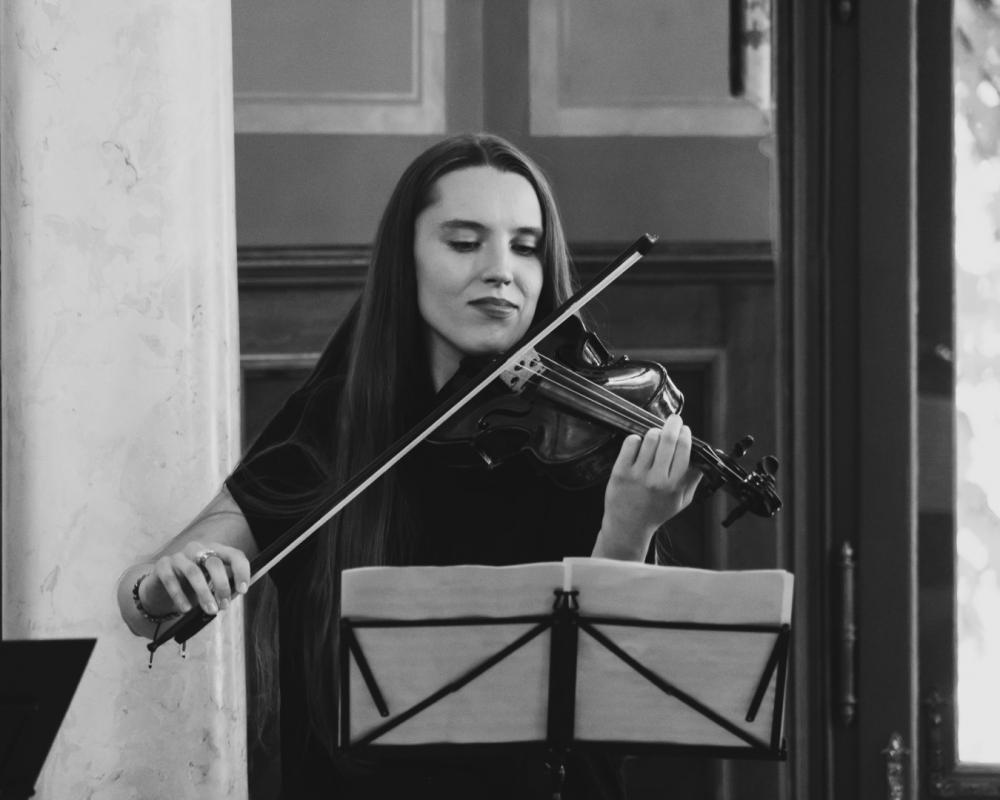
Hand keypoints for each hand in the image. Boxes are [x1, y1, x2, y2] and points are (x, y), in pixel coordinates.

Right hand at [142, 541, 251, 616]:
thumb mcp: (210, 586)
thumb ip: (223, 587)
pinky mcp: (162, 565)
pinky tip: (185, 609)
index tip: (243, 590)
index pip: (234, 555)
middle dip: (222, 586)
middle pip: (214, 563)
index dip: (241, 571)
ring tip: (210, 610)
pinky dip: (180, 596)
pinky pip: (171, 579)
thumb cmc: (192, 587)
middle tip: (224, 606)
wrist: (162, 589)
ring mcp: (179, 556)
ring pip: (193, 572)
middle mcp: (197, 549)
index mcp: (214, 550)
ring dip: (204, 593)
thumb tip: (236, 593)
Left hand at [596, 415, 702, 559]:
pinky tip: (638, 444)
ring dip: (654, 432)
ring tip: (655, 435)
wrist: (628, 526)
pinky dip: (636, 438)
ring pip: (650, 438)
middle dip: (673, 424)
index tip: (685, 430)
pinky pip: (630, 443)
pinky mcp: (620, 472)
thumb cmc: (655, 513)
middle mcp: (656, 479)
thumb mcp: (681, 501)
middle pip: (668, 439)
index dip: (685, 434)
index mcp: (674, 485)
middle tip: (674, 419)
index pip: (684, 450)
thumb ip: (692, 479)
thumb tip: (702, 459)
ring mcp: (637, 475)